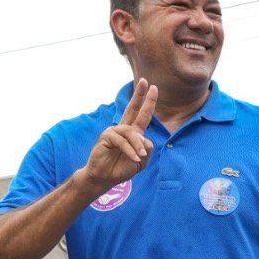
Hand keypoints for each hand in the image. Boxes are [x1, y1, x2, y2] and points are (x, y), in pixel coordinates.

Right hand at [81, 79, 157, 193]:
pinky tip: (134, 158)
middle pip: (132, 109)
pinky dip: (130, 150)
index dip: (148, 102)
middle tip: (144, 81)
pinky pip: (122, 141)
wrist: (105, 178)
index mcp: (133, 133)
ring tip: (139, 157)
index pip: (142, 115)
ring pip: (132, 132)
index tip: (153, 87)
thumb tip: (146, 139)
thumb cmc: (122, 168)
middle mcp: (124, 129)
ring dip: (137, 146)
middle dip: (139, 95)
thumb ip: (147, 149)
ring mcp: (114, 131)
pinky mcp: (106, 136)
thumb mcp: (142, 161)